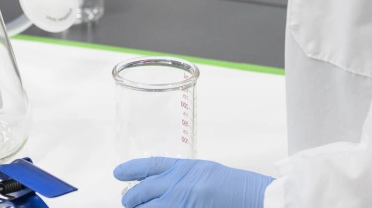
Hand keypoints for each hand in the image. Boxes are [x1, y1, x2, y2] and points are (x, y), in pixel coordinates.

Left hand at [114, 158, 272, 207]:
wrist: (253, 199)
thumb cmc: (235, 187)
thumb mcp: (205, 172)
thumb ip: (182, 177)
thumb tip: (162, 185)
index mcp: (183, 169)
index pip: (149, 167)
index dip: (130, 169)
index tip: (118, 173)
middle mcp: (177, 187)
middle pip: (141, 193)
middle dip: (131, 199)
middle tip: (128, 201)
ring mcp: (179, 205)